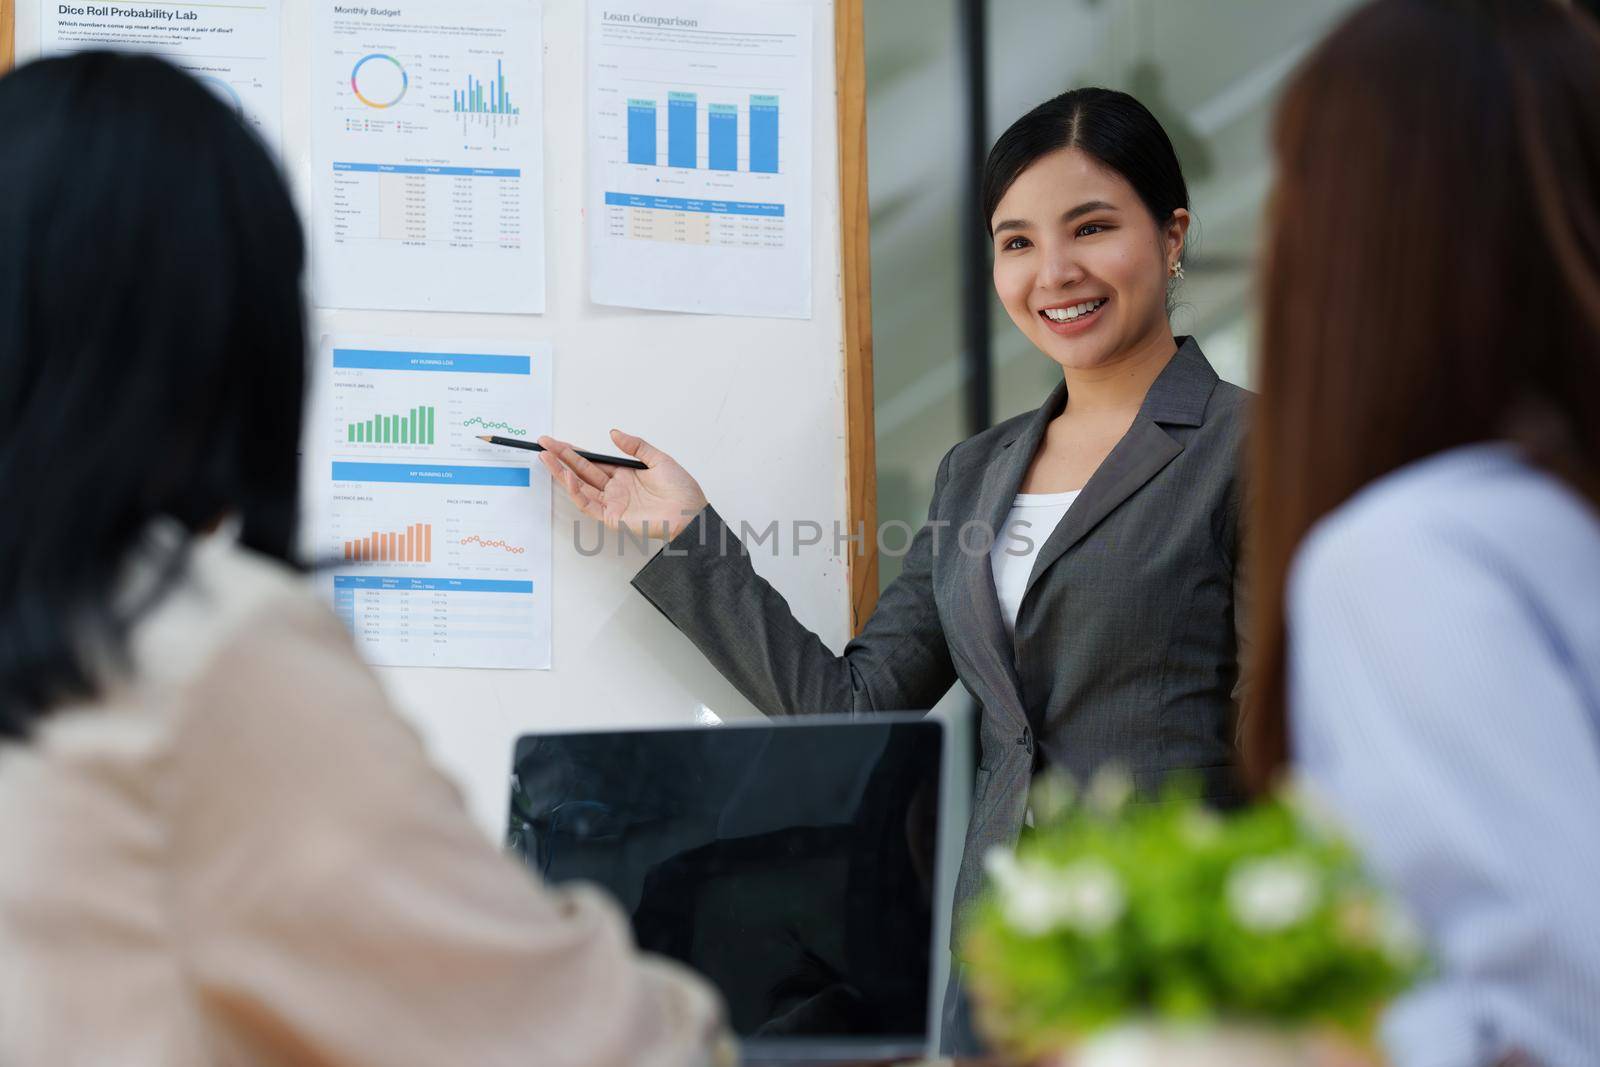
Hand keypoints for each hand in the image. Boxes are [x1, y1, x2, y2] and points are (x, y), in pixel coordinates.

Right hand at [537, 429, 707, 541]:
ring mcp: (612, 503)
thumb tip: (613, 433)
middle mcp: (615, 488)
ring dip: (562, 472)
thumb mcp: (659, 459)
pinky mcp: (612, 517)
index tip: (556, 441)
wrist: (691, 514)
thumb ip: (635, 446)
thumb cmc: (681, 491)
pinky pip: (589, 504)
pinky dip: (576, 491)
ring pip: (579, 486)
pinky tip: (567, 477)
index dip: (574, 451)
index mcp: (624, 474)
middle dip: (561, 458)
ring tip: (546, 457)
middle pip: (581, 471)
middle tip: (543, 445)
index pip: (592, 461)